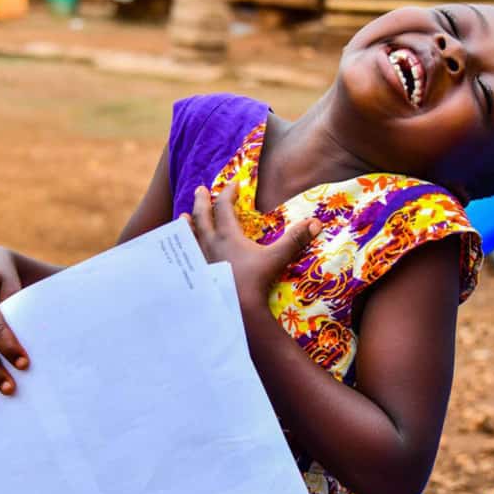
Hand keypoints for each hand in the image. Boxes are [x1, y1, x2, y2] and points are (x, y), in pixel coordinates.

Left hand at [186, 184, 319, 309]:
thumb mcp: (277, 258)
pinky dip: (181, 252)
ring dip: (186, 225)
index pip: (225, 207)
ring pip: (189, 238)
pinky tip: (178, 255)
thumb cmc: (255, 283)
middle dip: (202, 201)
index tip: (234, 183)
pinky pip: (184, 260)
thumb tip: (316, 222)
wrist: (235, 311)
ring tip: (182, 217)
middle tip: (200, 189)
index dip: (229, 193)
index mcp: (227, 236)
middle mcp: (209, 245)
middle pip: (202, 217)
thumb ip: (295, 240)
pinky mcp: (193, 277)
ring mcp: (198, 261)